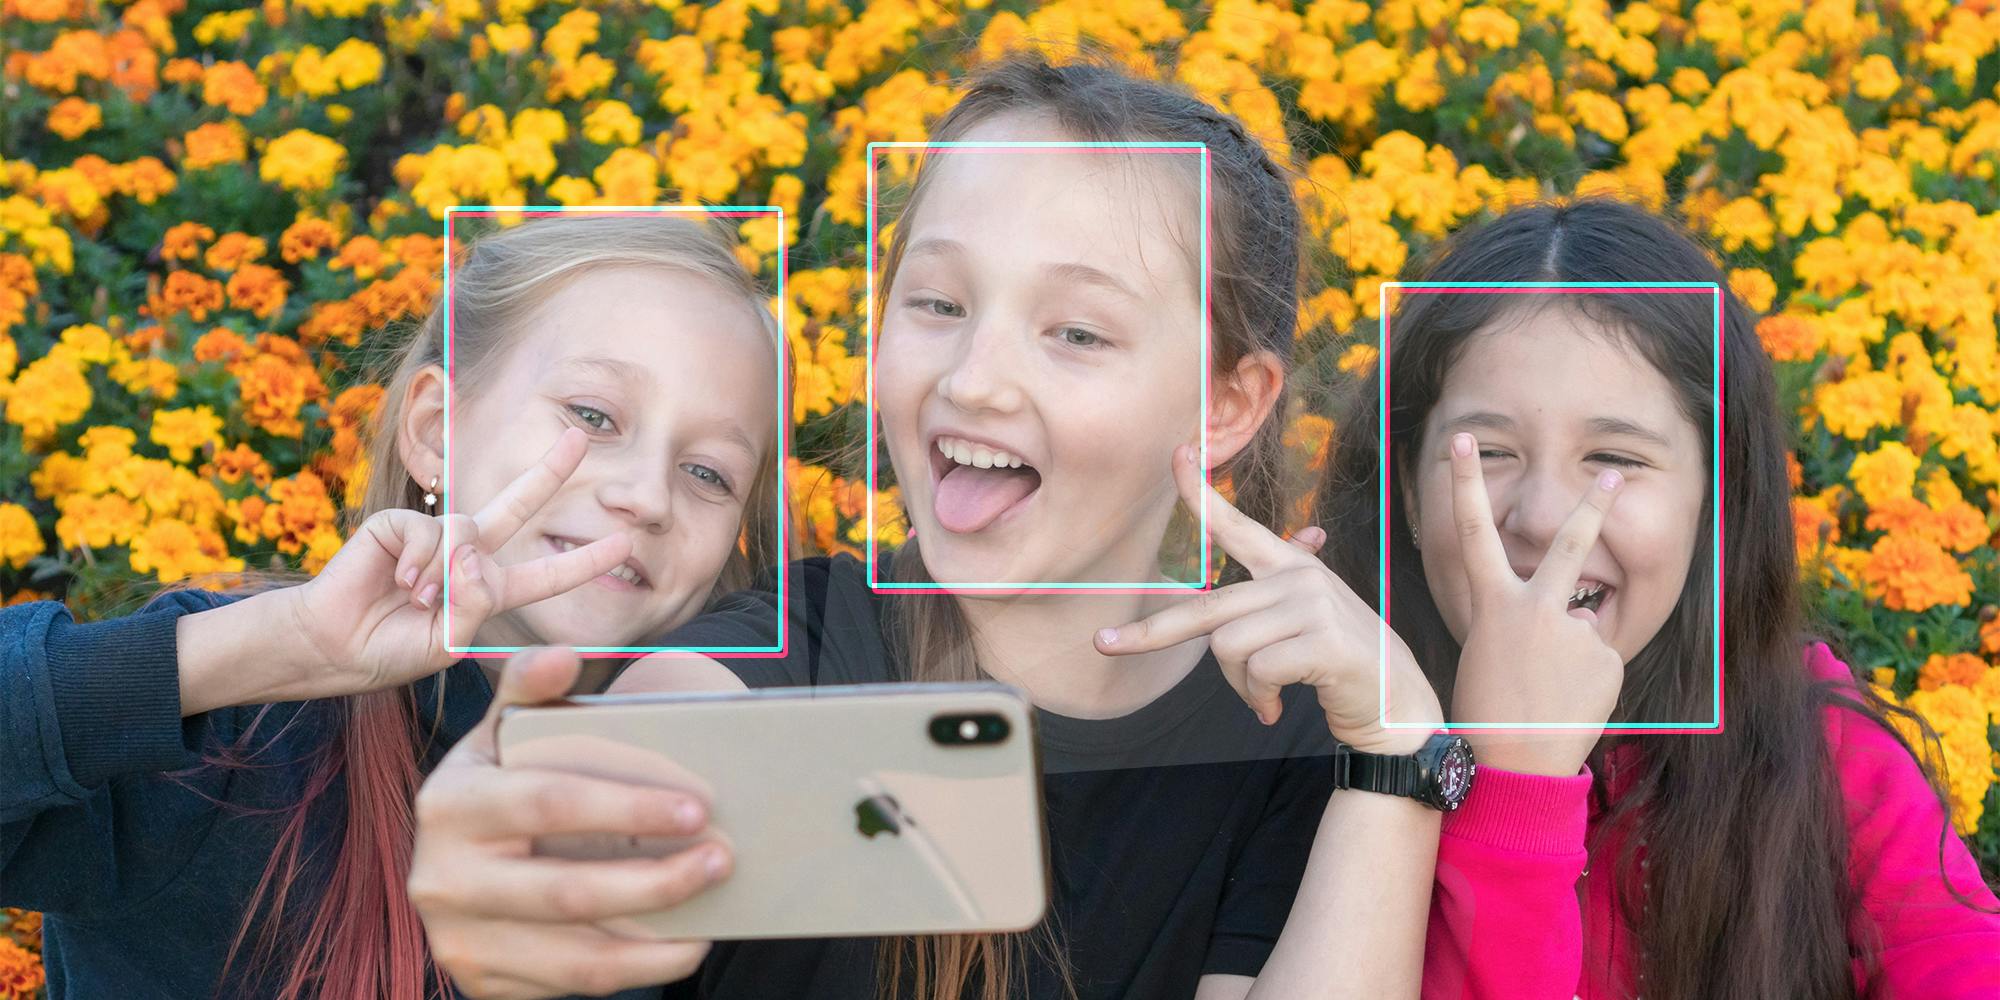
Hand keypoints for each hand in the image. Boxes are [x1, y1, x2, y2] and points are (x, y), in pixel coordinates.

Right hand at [286, 428, 632, 694]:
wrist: (333, 646)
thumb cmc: (391, 649)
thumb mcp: (447, 642)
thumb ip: (471, 605)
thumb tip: (470, 555)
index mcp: (487, 591)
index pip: (545, 575)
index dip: (583, 561)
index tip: (624, 544)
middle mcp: (467, 557)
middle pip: (518, 505)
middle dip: (549, 470)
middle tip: (580, 438)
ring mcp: (435, 539)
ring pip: (467, 532)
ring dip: (446, 573)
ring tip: (418, 599)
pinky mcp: (400, 525)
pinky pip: (429, 531)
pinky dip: (419, 560)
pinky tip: (400, 580)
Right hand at [409, 646, 728, 999]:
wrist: (458, 861)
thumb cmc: (503, 784)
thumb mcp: (503, 735)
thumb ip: (529, 690)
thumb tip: (563, 657)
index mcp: (450, 804)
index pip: (549, 803)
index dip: (628, 807)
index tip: (699, 807)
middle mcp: (441, 878)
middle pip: (568, 892)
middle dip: (657, 881)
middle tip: (723, 860)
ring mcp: (458, 939)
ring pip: (576, 956)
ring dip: (658, 940)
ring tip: (714, 910)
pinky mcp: (480, 981)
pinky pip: (571, 985)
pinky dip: (636, 970)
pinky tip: (681, 944)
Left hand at [1095, 444, 1442, 753]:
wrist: (1396, 701)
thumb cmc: (1340, 660)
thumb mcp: (1310, 616)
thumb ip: (1279, 594)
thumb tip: (1291, 555)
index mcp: (1290, 566)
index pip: (1238, 525)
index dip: (1202, 494)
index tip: (1176, 455)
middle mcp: (1299, 578)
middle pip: (1207, 609)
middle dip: (1152, 633)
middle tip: (1104, 644)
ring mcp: (1312, 607)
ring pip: (1228, 649)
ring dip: (1238, 686)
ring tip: (1265, 696)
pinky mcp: (1322, 642)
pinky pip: (1257, 672)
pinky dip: (1258, 698)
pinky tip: (1277, 707)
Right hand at [1443, 431, 1625, 775]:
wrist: (1514, 762)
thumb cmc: (1488, 712)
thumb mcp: (1489, 653)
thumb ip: (1527, 624)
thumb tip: (1574, 618)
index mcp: (1495, 605)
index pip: (1473, 532)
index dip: (1464, 483)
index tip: (1461, 442)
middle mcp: (1537, 607)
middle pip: (1570, 543)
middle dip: (1591, 504)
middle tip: (1610, 474)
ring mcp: (1577, 631)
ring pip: (1582, 629)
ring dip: (1572, 658)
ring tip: (1551, 694)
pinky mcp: (1606, 657)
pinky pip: (1600, 661)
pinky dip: (1589, 681)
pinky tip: (1570, 703)